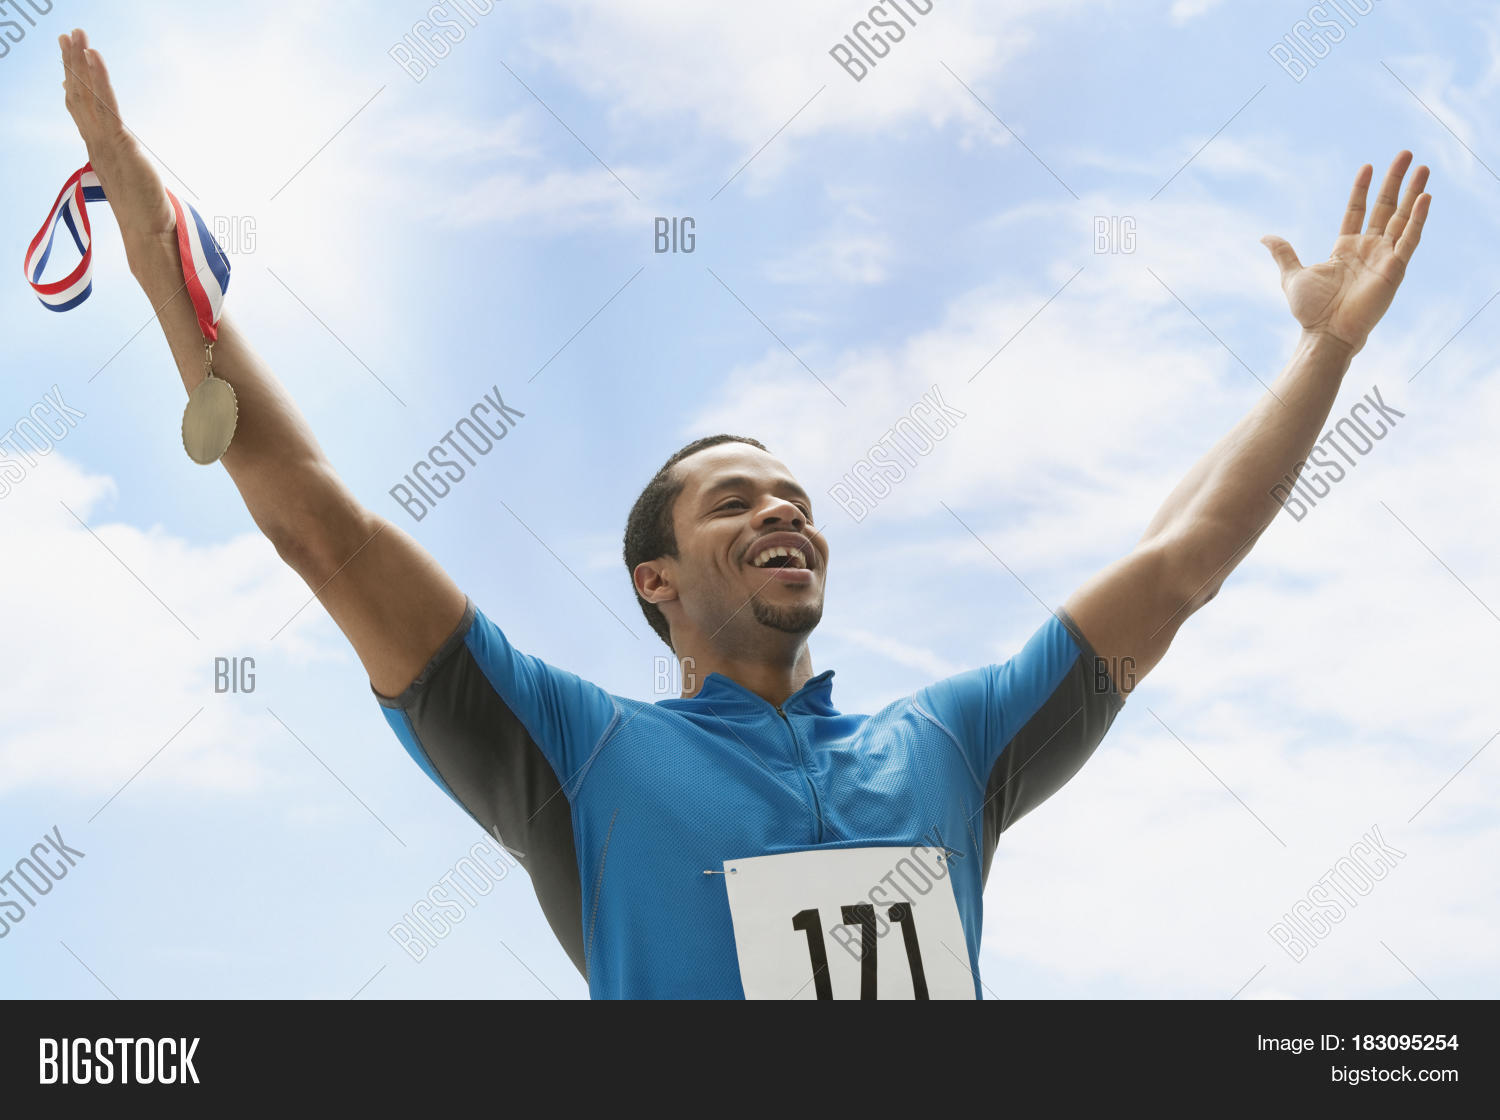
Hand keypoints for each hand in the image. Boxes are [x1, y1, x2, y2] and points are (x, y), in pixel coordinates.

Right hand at [58, 28, 175, 249]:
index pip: (80, 111)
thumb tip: (128, 157)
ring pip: (87, 94)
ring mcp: (104, 142)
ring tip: (76, 34)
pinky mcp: (119, 143)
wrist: (149, 232)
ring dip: (81, 62)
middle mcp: (95, 143)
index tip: (68, 65)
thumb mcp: (131, 179)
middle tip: (67, 35)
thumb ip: (125, 163)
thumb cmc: (145, 211)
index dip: (73, 85)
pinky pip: (106, 104)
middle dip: (72, 64)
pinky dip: (99, 78)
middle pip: (78, 95)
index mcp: (97, 150)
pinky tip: (94, 57)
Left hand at [1261, 151, 1430, 354]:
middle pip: (1385, 207)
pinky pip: (1410, 239)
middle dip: (1396, 181)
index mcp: (1346, 248)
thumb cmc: (1310, 310)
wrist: (1325, 333)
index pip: (1357, 210)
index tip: (1367, 166)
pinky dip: (1418, 219)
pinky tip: (1424, 198)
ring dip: (1414, 192)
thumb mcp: (1292, 275)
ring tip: (1423, 167)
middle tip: (1406, 154)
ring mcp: (1384, 257)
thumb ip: (1284, 253)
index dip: (1362, 189)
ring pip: (1403, 217)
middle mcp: (1369, 249)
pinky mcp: (1395, 269)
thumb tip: (1265, 237)